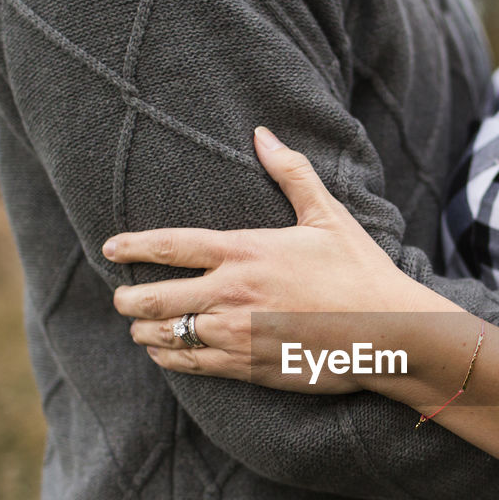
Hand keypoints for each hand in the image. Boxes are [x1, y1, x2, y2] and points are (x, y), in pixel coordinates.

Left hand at [104, 127, 443, 392]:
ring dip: (146, 331)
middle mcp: (233, 294)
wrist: (388, 333)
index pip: (171, 246)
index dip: (133, 246)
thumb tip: (263, 133)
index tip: (110, 248)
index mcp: (247, 252)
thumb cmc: (360, 272)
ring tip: (139, 328)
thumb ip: (291, 173)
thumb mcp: (329, 216)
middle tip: (120, 297)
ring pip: (168, 334)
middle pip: (155, 298)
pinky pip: (192, 365)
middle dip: (128, 298)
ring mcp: (238, 334)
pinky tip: (166, 354)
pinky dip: (171, 358)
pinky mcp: (249, 366)